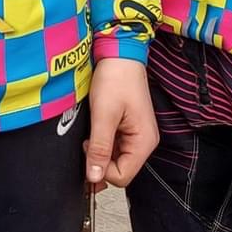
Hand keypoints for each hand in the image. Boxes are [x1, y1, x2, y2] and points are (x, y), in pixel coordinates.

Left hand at [85, 58, 158, 190]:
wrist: (119, 54)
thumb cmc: (116, 78)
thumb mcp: (103, 115)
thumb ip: (99, 148)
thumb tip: (94, 177)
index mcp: (144, 141)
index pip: (123, 176)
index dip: (101, 170)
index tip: (89, 150)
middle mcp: (144, 142)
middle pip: (120, 170)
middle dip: (100, 161)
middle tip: (88, 142)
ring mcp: (136, 136)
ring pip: (115, 160)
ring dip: (100, 152)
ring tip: (92, 132)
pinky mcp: (128, 130)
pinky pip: (114, 147)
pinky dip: (102, 143)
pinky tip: (96, 129)